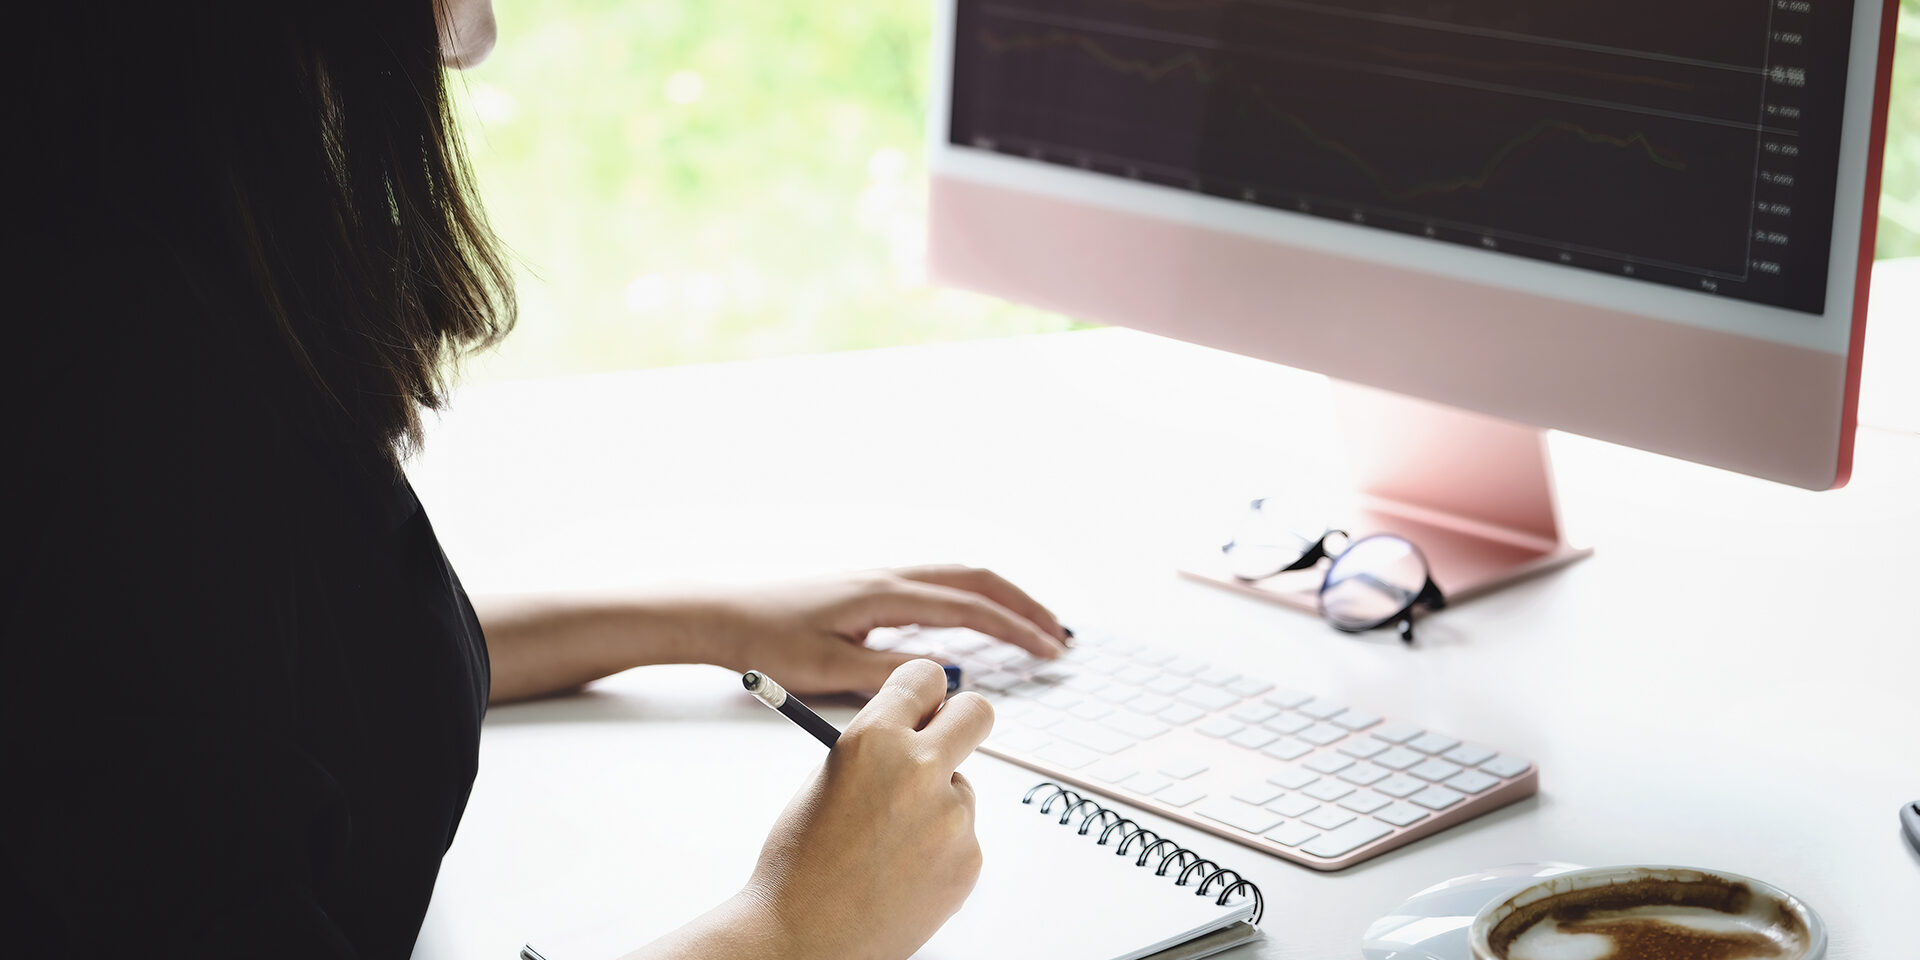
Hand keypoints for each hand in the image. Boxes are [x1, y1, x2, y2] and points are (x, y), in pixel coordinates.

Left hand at [691, 565, 1069, 694]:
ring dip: (1002, 599)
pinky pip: (938, 587)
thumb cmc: (764, 642)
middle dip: (1024, 605)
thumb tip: (951, 676)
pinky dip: (973, 601)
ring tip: (1034, 626)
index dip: (1016, 629)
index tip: (1049, 650)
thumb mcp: (827, 670)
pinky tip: (980, 622)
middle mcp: (889, 577)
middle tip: (1060, 636)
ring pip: (959, 578)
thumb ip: (892, 676)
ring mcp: (880, 579)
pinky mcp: (870, 590)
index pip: (969, 607)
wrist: (719, 614)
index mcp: (884, 594)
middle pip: (976, 579)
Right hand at [743, 660, 990, 959]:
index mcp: (873, 738)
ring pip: (961, 787)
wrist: (802, 936)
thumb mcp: (829, 778)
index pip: (926, 677)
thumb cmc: (801, 860)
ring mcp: (951, 816)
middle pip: (976, 713)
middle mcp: (920, 768)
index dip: (924, 692)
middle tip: (944, 741)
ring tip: (886, 844)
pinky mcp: (969, 859)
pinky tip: (899, 873)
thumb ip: (878, 748)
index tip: (924, 703)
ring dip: (936, 804)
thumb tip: (922, 729)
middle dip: (962, 720)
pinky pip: (961, 836)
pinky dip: (938, 849)